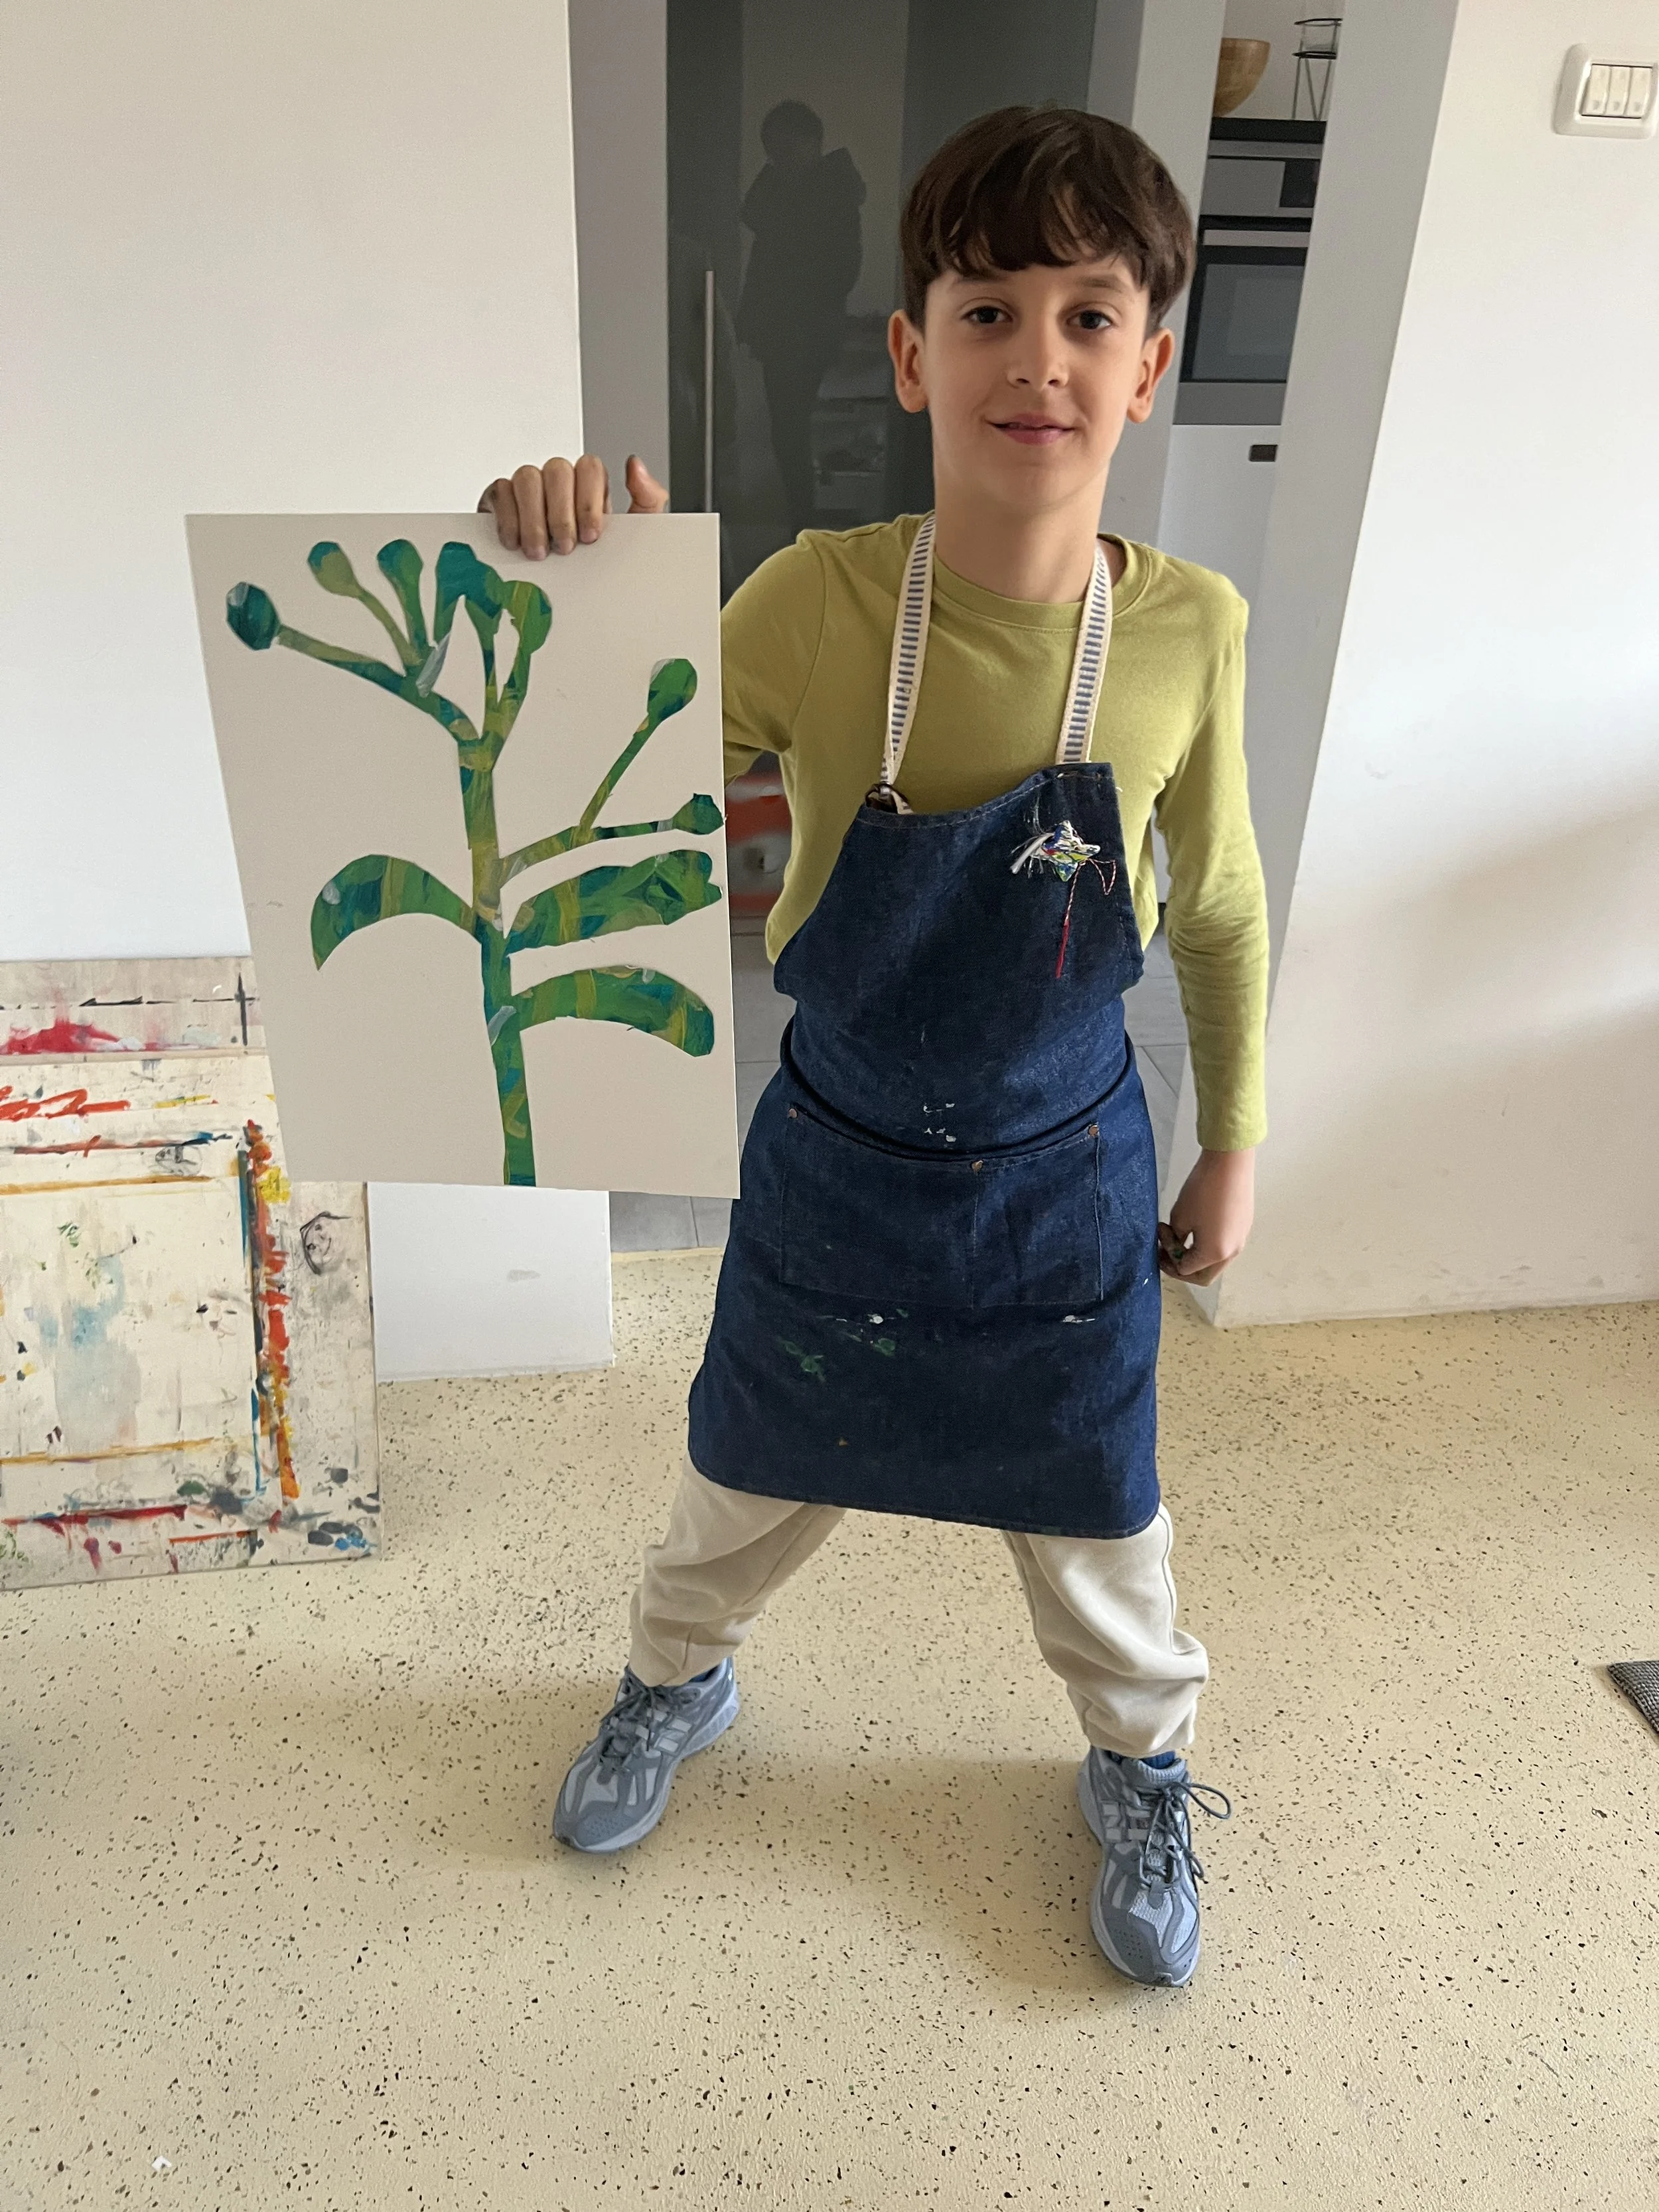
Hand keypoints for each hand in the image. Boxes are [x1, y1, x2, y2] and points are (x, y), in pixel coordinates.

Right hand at [476, 453, 668, 558]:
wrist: (563, 590)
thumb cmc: (595, 559)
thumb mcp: (632, 535)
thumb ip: (646, 500)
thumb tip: (636, 466)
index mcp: (590, 486)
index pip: (590, 468)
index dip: (588, 501)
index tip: (590, 535)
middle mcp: (559, 481)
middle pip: (557, 470)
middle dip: (561, 514)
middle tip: (565, 548)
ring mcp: (529, 486)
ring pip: (527, 477)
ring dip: (533, 519)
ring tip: (540, 552)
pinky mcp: (502, 497)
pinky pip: (500, 492)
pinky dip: (508, 519)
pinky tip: (516, 543)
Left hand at [1158, 1148, 1254, 1285]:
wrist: (1230, 1164)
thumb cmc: (1202, 1190)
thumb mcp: (1180, 1217)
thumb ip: (1175, 1240)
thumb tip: (1177, 1245)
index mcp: (1214, 1254)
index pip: (1185, 1270)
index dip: (1167, 1257)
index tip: (1160, 1234)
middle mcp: (1232, 1253)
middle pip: (1204, 1275)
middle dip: (1182, 1266)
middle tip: (1167, 1250)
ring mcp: (1241, 1240)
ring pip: (1215, 1261)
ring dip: (1196, 1255)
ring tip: (1181, 1234)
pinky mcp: (1244, 1227)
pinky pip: (1225, 1245)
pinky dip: (1209, 1244)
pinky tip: (1199, 1225)